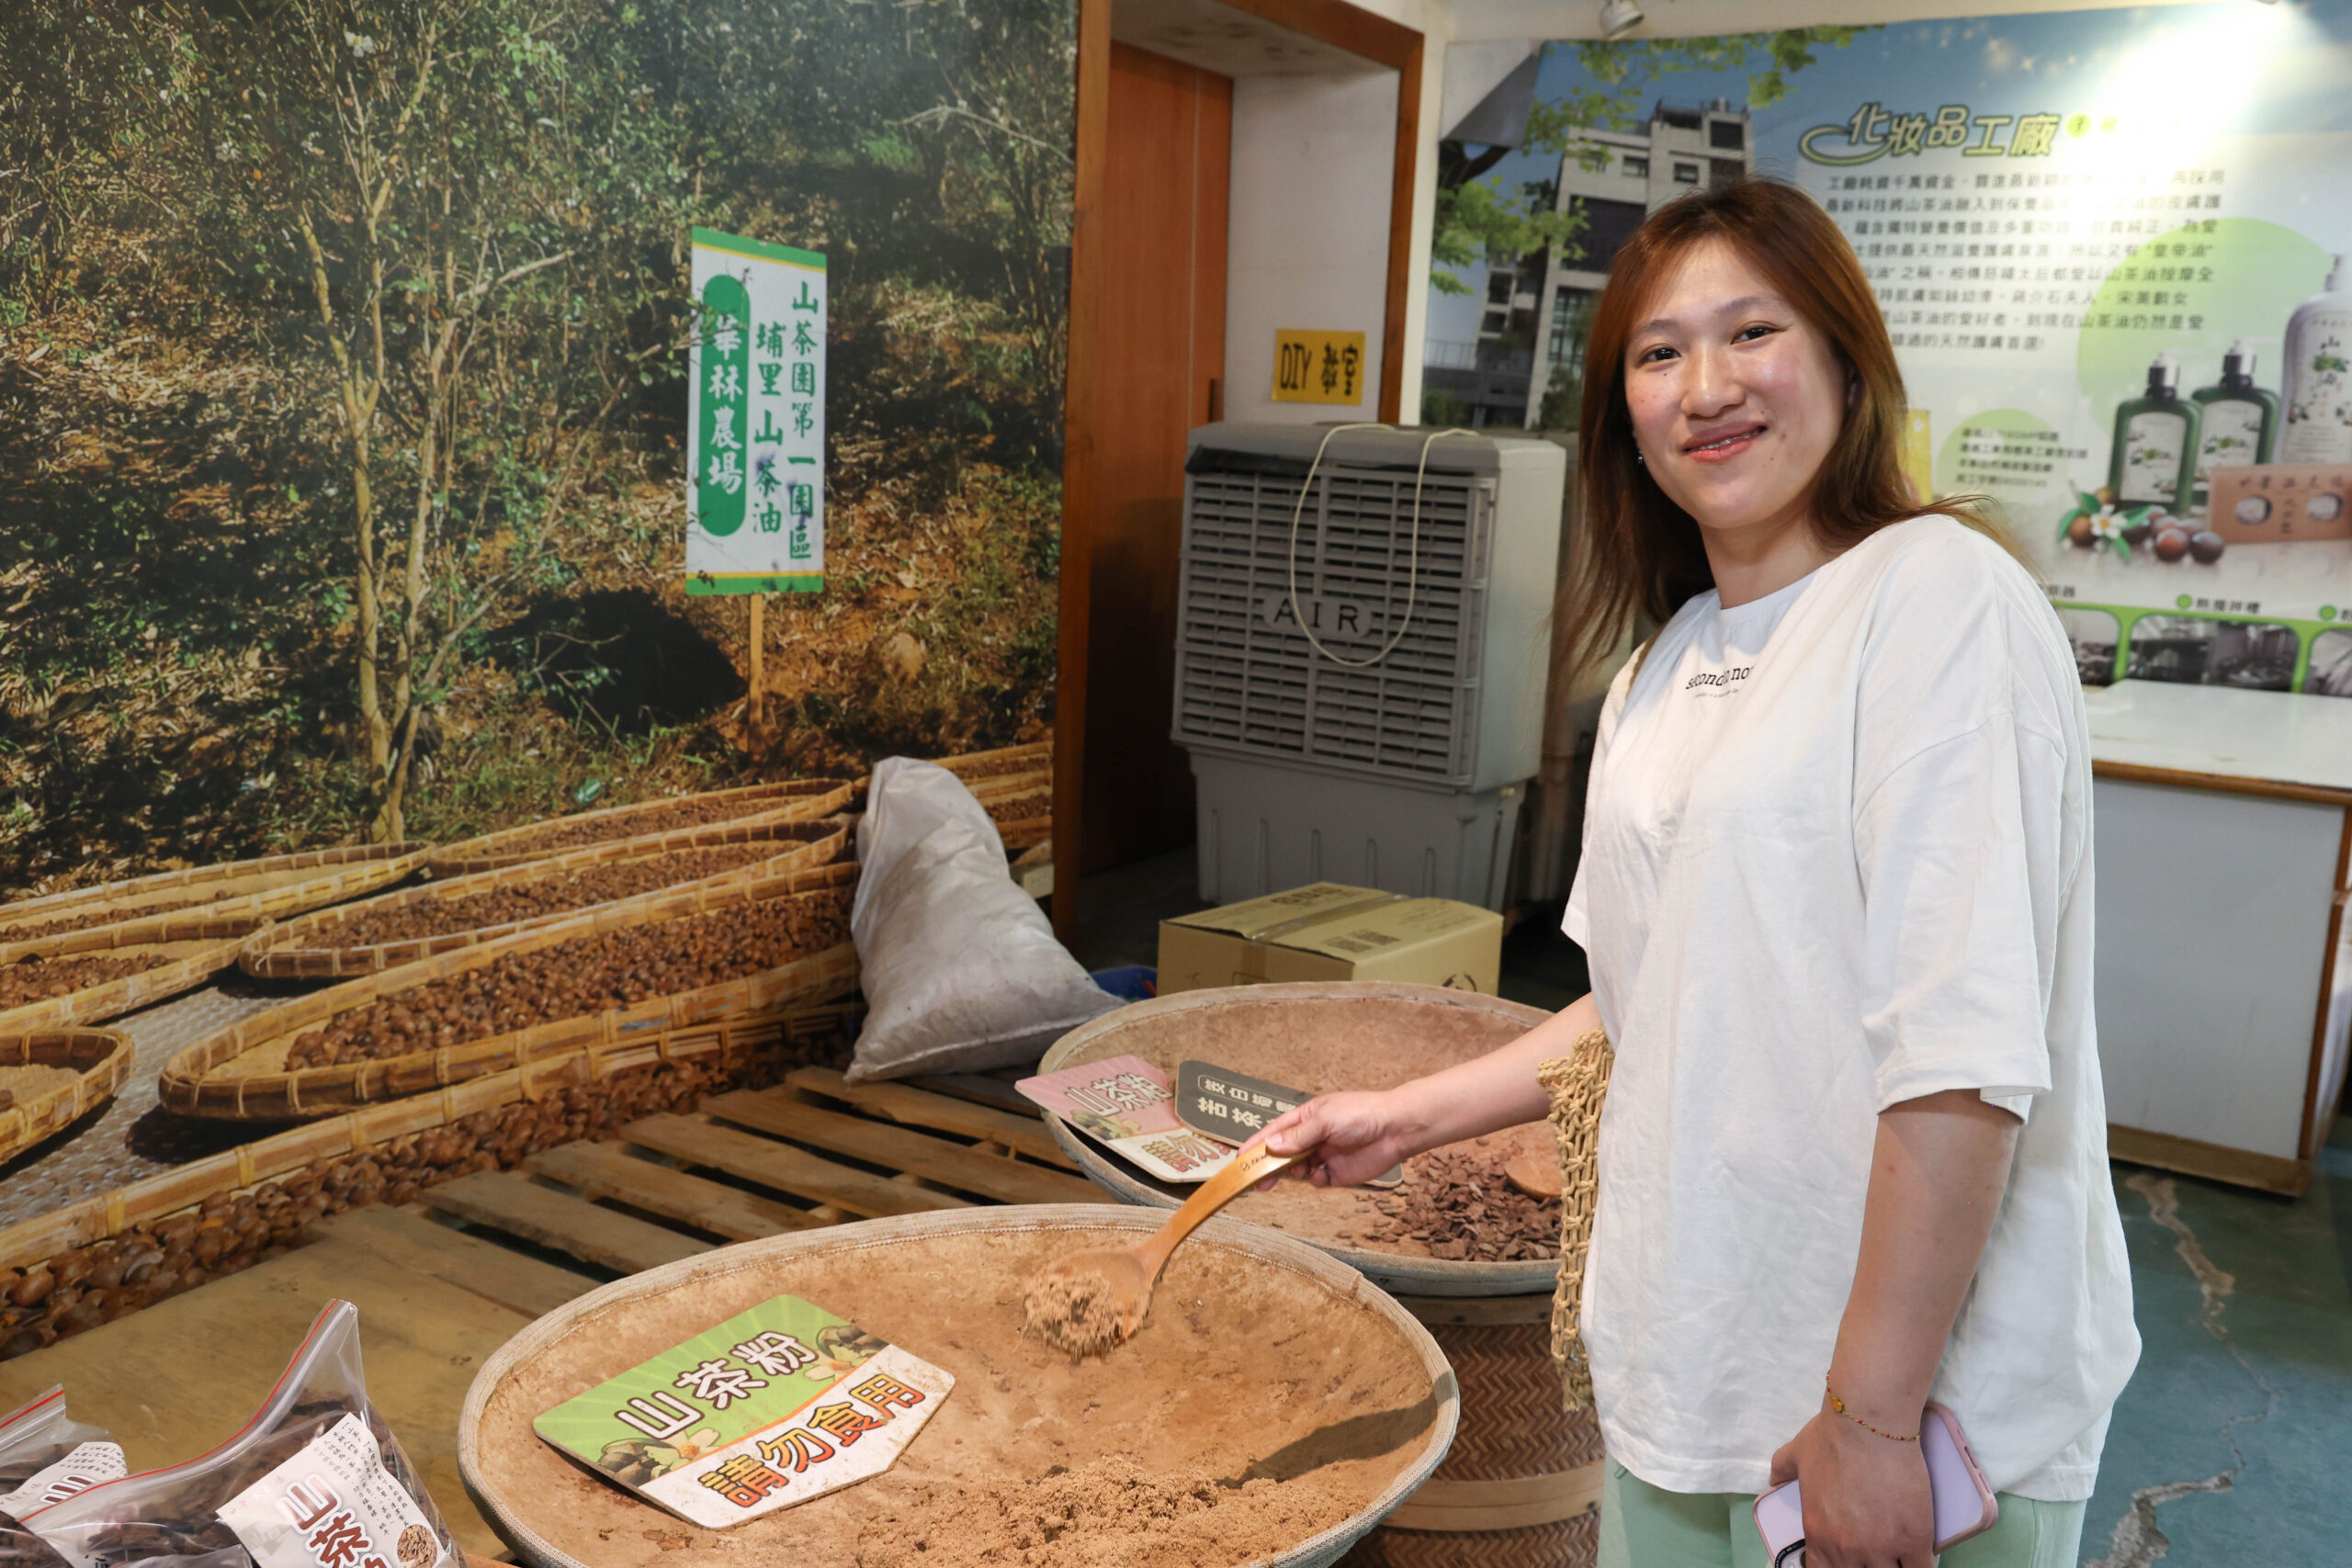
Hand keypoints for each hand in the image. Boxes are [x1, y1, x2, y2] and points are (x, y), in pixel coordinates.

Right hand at [1244, 1091, 1410, 1189]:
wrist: (1395, 1130)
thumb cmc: (1361, 1114)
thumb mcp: (1325, 1120)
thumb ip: (1298, 1136)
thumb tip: (1270, 1146)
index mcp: (1306, 1117)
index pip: (1274, 1131)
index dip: (1256, 1144)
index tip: (1240, 1158)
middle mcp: (1311, 1137)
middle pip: (1281, 1154)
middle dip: (1268, 1167)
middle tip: (1257, 1182)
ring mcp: (1322, 1156)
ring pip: (1296, 1169)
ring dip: (1293, 1172)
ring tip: (1298, 1170)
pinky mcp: (1336, 1173)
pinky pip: (1316, 1181)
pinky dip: (1314, 1180)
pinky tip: (1321, 1174)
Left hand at [1767, 1404, 1934, 1567]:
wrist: (1870, 1422)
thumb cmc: (1832, 1435)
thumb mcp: (1796, 1453)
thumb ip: (1781, 1470)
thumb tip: (1773, 1479)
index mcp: (1818, 1534)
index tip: (1845, 1561)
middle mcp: (1848, 1549)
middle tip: (1872, 1557)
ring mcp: (1882, 1548)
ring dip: (1892, 1567)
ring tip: (1896, 1556)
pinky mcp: (1915, 1540)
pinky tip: (1919, 1562)